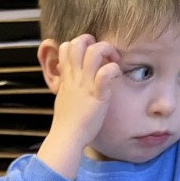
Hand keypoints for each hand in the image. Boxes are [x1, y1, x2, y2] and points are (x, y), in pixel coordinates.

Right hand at [38, 34, 120, 178]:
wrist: (67, 138)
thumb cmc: (67, 123)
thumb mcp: (63, 98)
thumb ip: (66, 85)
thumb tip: (65, 79)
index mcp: (67, 77)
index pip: (66, 47)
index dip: (78, 45)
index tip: (88, 57)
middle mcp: (76, 77)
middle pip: (79, 42)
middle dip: (93, 42)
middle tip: (104, 56)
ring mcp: (86, 85)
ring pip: (94, 51)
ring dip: (107, 50)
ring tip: (113, 61)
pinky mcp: (98, 94)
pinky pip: (107, 72)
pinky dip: (114, 70)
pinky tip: (116, 77)